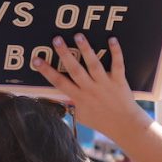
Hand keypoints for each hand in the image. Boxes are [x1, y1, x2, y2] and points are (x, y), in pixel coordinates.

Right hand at [32, 34, 150, 138]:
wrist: (125, 126)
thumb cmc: (102, 121)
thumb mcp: (81, 116)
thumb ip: (72, 104)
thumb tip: (62, 95)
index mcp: (79, 98)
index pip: (59, 82)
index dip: (46, 71)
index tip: (36, 59)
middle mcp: (90, 89)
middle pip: (75, 70)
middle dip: (64, 54)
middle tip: (56, 39)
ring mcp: (105, 84)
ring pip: (94, 65)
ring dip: (86, 49)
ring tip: (78, 35)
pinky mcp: (119, 81)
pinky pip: (118, 65)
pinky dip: (115, 52)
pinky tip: (112, 39)